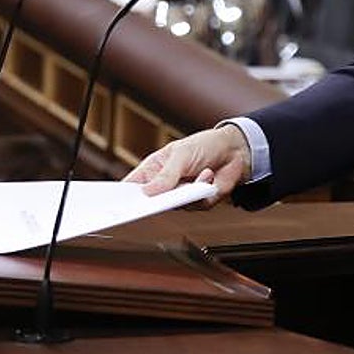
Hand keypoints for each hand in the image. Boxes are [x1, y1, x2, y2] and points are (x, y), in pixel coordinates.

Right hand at [123, 125, 251, 201]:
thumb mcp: (181, 155)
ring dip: (188, 190)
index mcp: (153, 171)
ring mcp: (180, 197)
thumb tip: (148, 193)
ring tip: (200, 172)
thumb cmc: (203, 146)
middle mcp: (164, 187)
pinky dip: (203, 190)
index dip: (124, 199)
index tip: (118, 206)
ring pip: (175, 207)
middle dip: (155, 203)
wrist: (234, 151)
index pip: (132, 188)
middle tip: (159, 198)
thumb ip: (166, 174)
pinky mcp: (197, 203)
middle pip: (151, 204)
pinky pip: (195, 206)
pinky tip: (209, 175)